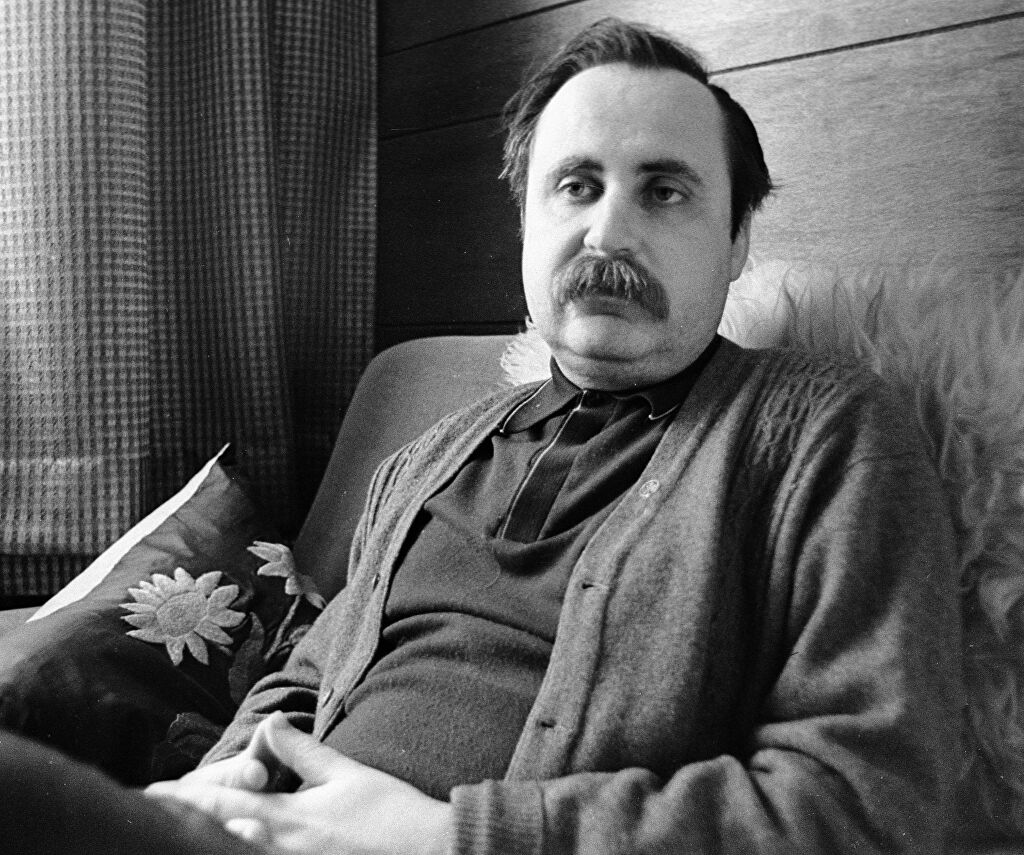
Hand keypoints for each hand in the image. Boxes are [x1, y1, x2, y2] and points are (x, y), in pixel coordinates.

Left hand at [147, 712, 451, 854]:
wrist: (432, 852)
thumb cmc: (391, 813)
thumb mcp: (347, 773)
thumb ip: (302, 751)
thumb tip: (269, 723)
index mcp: (290, 817)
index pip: (224, 803)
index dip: (185, 798)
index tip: (150, 793)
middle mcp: (282, 849)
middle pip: (218, 839)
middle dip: (182, 826)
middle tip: (144, 817)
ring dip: (206, 843)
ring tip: (172, 836)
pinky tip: (227, 850)